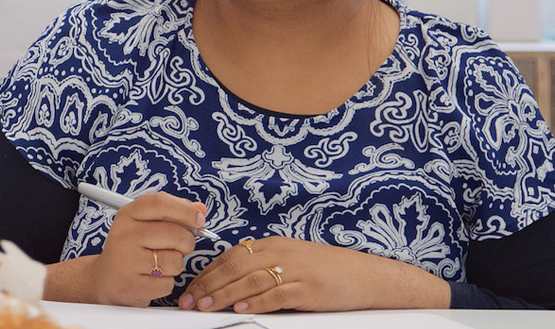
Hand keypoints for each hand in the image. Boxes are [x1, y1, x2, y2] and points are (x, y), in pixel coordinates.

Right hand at [82, 192, 207, 306]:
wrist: (106, 280)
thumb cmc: (131, 249)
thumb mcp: (146, 224)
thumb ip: (174, 214)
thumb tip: (200, 209)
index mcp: (127, 215)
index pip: (160, 203)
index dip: (185, 210)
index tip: (199, 219)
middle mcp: (124, 235)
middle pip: (176, 233)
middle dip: (187, 242)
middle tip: (179, 246)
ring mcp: (127, 261)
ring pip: (175, 261)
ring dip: (175, 264)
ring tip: (159, 264)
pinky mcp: (133, 286)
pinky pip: (168, 283)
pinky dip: (166, 283)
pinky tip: (151, 278)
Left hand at [177, 235, 448, 313]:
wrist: (365, 275)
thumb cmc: (326, 271)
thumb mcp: (291, 262)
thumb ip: (263, 269)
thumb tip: (230, 286)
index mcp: (273, 244)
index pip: (230, 256)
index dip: (207, 273)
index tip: (189, 288)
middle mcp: (280, 252)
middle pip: (234, 268)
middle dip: (207, 285)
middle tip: (188, 301)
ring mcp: (294, 270)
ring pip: (249, 281)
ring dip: (223, 295)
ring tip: (204, 307)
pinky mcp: (308, 288)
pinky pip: (276, 294)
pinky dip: (255, 302)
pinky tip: (239, 309)